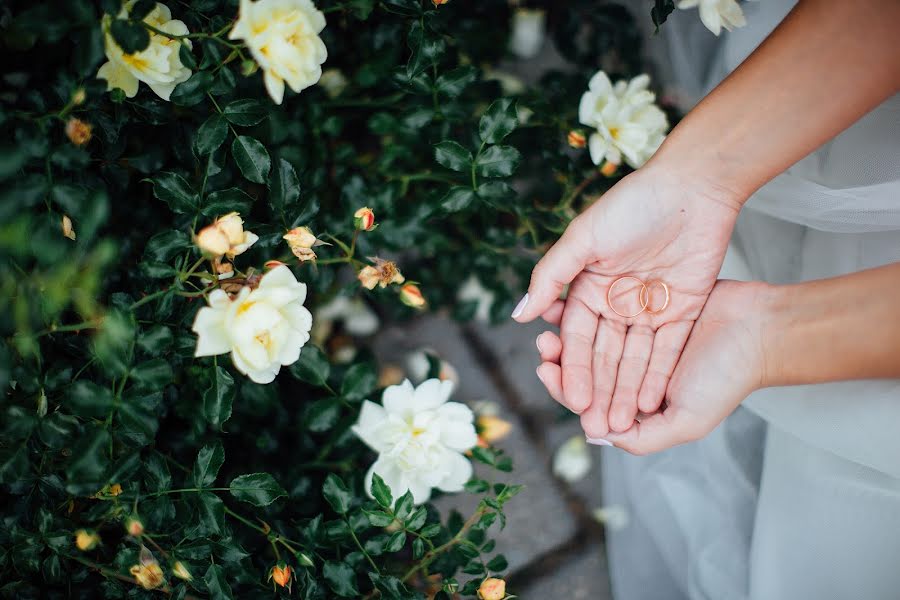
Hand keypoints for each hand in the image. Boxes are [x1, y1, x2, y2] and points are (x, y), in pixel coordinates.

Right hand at [515, 163, 741, 437]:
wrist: (693, 186)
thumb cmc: (632, 205)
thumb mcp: (583, 237)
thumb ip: (551, 276)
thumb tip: (519, 315)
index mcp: (588, 287)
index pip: (576, 337)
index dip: (573, 369)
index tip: (573, 399)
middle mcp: (616, 303)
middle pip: (604, 355)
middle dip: (599, 390)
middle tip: (594, 424)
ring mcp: (650, 309)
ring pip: (634, 360)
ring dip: (626, 391)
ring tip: (620, 425)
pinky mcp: (683, 310)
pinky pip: (668, 351)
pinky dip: (658, 376)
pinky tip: (649, 403)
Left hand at [536, 280, 768, 453]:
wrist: (760, 329)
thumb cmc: (728, 378)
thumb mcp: (686, 421)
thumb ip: (643, 437)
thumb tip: (596, 437)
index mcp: (640, 404)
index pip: (593, 402)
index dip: (565, 389)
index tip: (546, 372)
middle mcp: (635, 374)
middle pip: (586, 370)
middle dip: (560, 359)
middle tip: (542, 346)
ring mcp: (639, 340)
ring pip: (593, 340)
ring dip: (568, 333)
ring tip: (547, 325)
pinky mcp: (645, 310)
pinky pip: (608, 310)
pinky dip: (587, 309)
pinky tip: (566, 302)